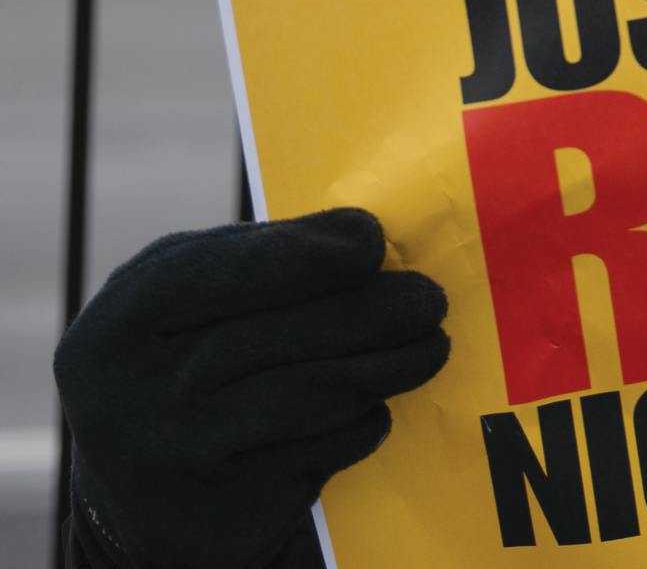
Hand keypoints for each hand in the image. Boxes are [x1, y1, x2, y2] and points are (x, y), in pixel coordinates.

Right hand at [55, 207, 448, 568]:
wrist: (144, 505)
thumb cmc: (181, 369)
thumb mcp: (184, 306)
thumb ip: (255, 261)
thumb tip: (363, 236)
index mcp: (116, 327)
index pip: (216, 273)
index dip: (302, 254)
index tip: (371, 242)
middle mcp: (131, 395)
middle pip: (277, 335)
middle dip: (371, 311)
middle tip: (431, 300)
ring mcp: (176, 457)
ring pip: (310, 395)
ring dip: (388, 366)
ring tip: (431, 345)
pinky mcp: (223, 510)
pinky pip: (319, 451)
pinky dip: (361, 423)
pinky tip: (379, 405)